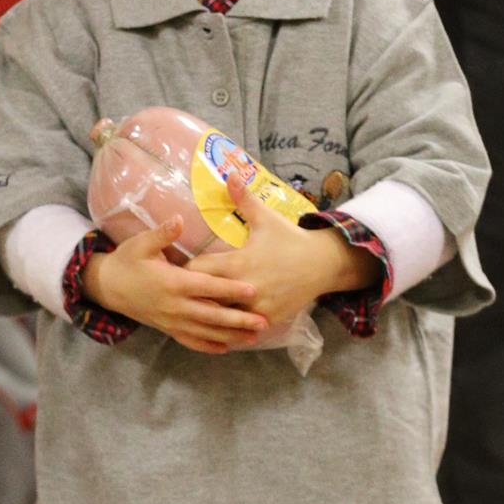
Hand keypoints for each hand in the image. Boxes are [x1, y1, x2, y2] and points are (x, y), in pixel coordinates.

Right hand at [83, 217, 267, 354]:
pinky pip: (191, 341)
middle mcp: (175, 305)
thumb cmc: (127, 261)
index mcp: (173, 282)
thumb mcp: (141, 243)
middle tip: (263, 322)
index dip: (230, 289)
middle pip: (213, 315)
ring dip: (231, 336)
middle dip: (239, 320)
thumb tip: (178, 219)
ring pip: (206, 332)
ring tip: (254, 337)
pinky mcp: (167, 328)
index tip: (253, 290)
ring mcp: (171, 320)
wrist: (107, 287)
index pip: (208, 287)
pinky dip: (208, 346)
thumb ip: (162, 234)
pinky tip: (227, 348)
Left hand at [193, 176, 378, 326]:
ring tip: (199, 308)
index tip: (180, 268)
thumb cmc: (290, 239)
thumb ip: (243, 199)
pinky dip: (231, 325)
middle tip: (182, 291)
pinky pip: (241, 329)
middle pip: (204, 298)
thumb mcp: (266, 218)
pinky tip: (221, 322)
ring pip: (222, 318)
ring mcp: (257, 309)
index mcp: (238, 263)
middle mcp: (245, 289)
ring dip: (212, 313)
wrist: (323, 264)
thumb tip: (230, 174)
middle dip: (194, 294)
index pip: (196, 271)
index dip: (186, 270)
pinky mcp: (268, 321)